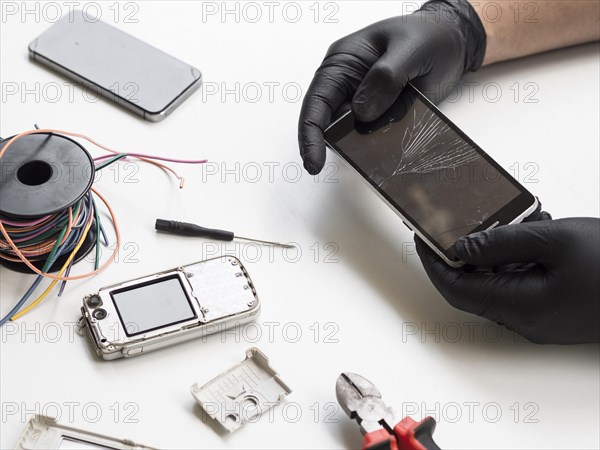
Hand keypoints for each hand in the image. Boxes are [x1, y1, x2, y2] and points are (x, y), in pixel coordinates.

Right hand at [298, 0, 485, 174]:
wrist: (455, 43)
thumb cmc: (430, 35)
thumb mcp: (410, 49)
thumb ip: (385, 78)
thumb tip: (363, 112)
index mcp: (343, 62)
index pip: (317, 101)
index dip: (310, 133)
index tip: (313, 161)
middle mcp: (347, 84)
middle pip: (329, 122)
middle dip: (334, 143)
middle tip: (339, 162)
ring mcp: (364, 102)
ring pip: (352, 134)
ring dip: (361, 144)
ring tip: (372, 150)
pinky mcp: (381, 116)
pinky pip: (375, 137)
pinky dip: (380, 144)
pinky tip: (390, 146)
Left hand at [416, 218, 599, 343]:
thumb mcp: (554, 240)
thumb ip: (501, 241)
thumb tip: (461, 247)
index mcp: (520, 306)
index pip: (456, 288)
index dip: (433, 262)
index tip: (421, 236)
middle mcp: (525, 319)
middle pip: (473, 287)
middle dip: (460, 254)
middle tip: (453, 223)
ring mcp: (541, 317)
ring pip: (497, 282)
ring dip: (492, 252)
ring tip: (498, 220)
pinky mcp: (554, 309)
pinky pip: (519, 283)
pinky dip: (514, 258)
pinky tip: (528, 232)